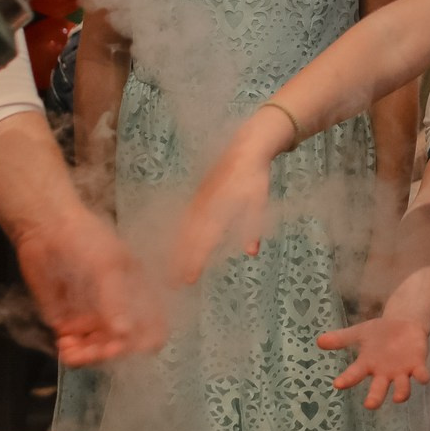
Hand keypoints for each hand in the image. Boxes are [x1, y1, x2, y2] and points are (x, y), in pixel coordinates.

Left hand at [12, 205, 163, 365]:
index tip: (121, 343)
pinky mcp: (69, 321)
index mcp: (138, 293)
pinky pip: (76, 346)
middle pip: (123, 345)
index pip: (152, 329)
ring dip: (88, 355)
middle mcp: (119, 309)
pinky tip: (64, 344)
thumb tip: (125, 333)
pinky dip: (72, 351)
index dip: (141, 342)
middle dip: (108, 351)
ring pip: (99, 350)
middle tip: (93, 351)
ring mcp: (95, 317)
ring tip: (71, 350)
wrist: (44, 228)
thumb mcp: (106, 266)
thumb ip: (116, 300)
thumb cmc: (85, 237)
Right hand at [171, 134, 275, 284]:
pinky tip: (175, 247)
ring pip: (183, 230)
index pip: (204, 240)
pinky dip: (178, 236)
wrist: (245, 147)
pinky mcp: (197, 196)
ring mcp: (198, 200)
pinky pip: (184, 220)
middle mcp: (204, 206)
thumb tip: (251, 252)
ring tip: (170, 270)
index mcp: (219, 208)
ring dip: (176, 250)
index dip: (195, 260)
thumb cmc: (255, 176)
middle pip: (188, 238)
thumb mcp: (259, 201)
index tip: (188, 279)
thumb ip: (253, 227)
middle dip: (180, 261)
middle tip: (173, 283)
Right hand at [315, 313, 429, 408]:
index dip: (347, 380)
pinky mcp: (417, 365)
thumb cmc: (379, 333)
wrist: (404, 324)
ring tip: (398, 398)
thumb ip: (341, 339)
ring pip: (402, 388)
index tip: (337, 384)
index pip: (355, 375)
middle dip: (375, 398)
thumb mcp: (359, 333)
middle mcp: (384, 374)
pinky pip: (420, 374)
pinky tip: (423, 377)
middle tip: (369, 405)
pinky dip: (422, 377)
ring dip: (401, 393)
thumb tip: (319, 340)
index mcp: (368, 365)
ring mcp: (401, 372)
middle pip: (378, 390)